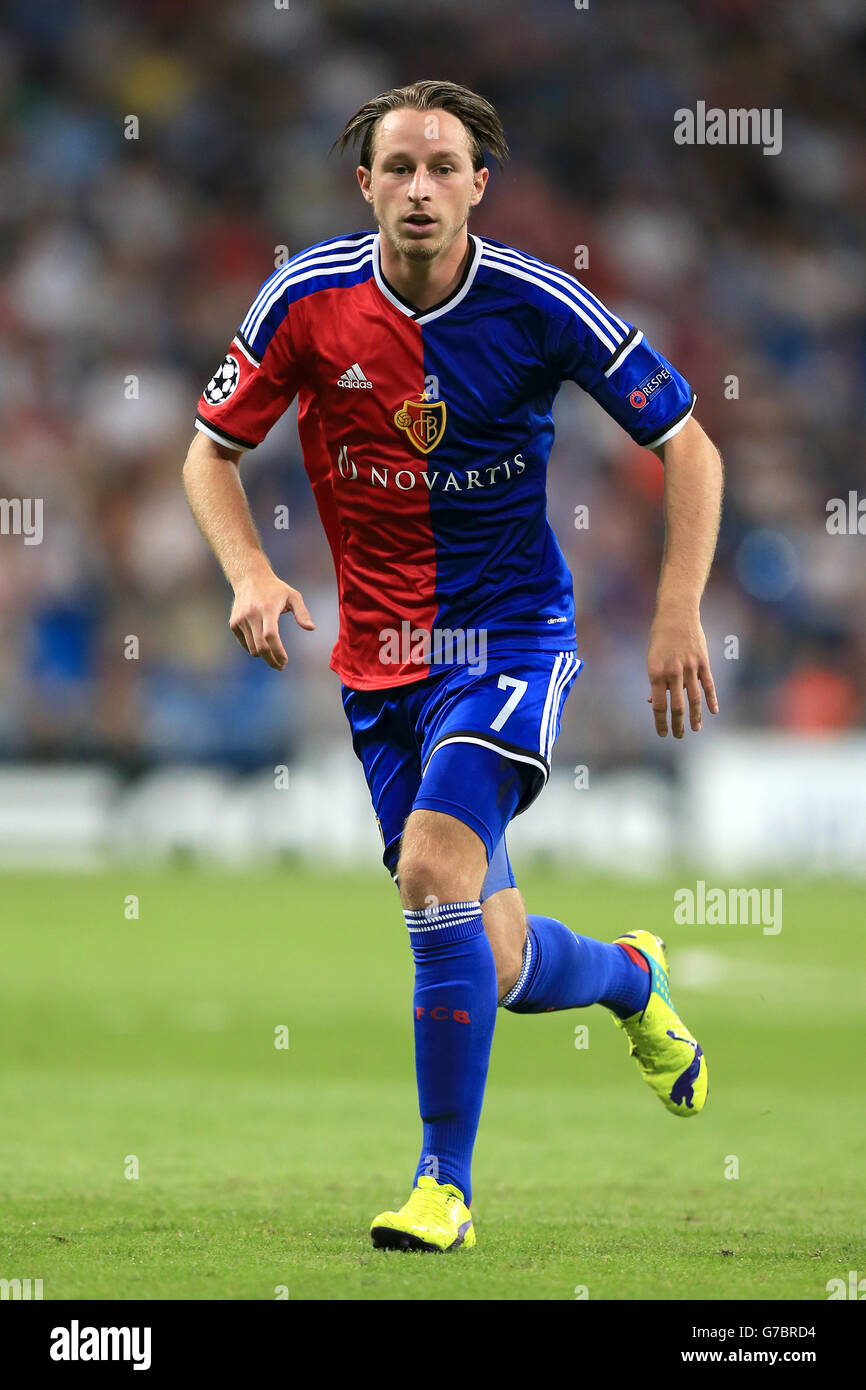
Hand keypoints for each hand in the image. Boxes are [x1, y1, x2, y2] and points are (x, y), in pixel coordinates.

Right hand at [229, 567, 314, 670]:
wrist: (250, 578)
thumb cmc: (275, 589)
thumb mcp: (293, 596)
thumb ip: (303, 612)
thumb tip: (311, 628)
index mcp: (267, 609)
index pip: (270, 636)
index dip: (278, 652)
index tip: (285, 661)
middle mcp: (252, 615)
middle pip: (260, 647)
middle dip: (271, 660)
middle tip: (281, 666)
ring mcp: (241, 619)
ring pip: (252, 648)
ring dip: (264, 656)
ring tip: (274, 657)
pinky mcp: (234, 623)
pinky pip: (245, 644)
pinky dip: (254, 649)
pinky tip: (263, 647)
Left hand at [647, 608, 717, 737]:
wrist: (676, 614)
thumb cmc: (660, 638)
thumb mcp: (651, 658)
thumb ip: (655, 681)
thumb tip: (653, 702)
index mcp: (655, 672)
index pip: (658, 705)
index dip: (660, 722)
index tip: (662, 734)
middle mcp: (672, 672)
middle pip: (677, 706)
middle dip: (677, 724)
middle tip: (678, 736)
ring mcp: (689, 667)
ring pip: (694, 698)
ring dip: (695, 716)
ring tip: (695, 729)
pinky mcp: (702, 662)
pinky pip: (708, 684)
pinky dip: (711, 699)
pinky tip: (713, 711)